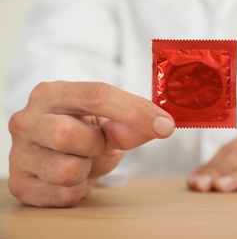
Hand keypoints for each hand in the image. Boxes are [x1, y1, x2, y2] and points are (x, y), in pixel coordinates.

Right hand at [8, 81, 174, 206]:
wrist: (56, 156)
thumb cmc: (84, 133)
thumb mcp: (108, 124)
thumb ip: (129, 124)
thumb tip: (159, 127)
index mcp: (52, 94)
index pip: (96, 95)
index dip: (135, 111)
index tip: (166, 125)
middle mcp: (27, 119)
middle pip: (70, 134)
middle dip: (96, 145)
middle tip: (96, 144)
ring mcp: (18, 153)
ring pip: (67, 169)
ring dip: (87, 169)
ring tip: (81, 161)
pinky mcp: (20, 185)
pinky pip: (64, 195)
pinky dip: (79, 189)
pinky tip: (72, 178)